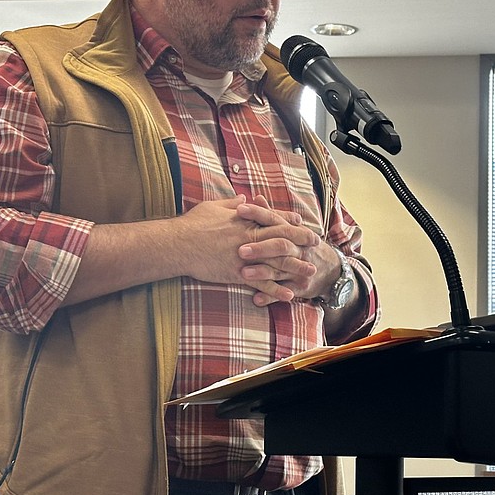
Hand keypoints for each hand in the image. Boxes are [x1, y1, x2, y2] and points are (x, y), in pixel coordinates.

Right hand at [63, 196, 321, 307]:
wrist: (177, 244)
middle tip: (317, 245)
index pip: (273, 219)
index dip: (290, 222)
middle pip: (282, 239)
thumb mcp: (213, 206)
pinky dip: (276, 290)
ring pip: (276, 262)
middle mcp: (249, 238)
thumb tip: (244, 199)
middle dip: (301, 242)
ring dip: (295, 268)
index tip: (302, 223)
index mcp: (245, 221)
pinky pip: (261, 283)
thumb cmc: (192, 224)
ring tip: (311, 273)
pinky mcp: (237, 273)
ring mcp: (245, 257)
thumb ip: (232, 203)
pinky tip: (289, 295)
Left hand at [236, 195, 332, 305]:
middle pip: (280, 246)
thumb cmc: (303, 246)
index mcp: (293, 232)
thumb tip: (256, 198)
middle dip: (261, 248)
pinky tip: (256, 299)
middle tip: (240, 250)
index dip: (258, 214)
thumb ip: (273, 216)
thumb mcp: (292, 229)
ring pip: (281, 270)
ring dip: (262, 272)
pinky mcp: (299, 287)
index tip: (240, 210)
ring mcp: (300, 269)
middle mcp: (298, 249)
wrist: (331, 269)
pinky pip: (285, 292)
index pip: (275, 220)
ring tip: (243, 274)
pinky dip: (271, 296)